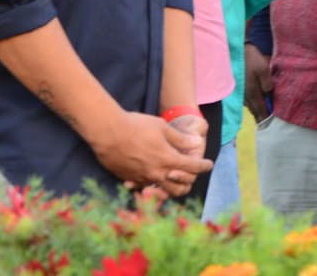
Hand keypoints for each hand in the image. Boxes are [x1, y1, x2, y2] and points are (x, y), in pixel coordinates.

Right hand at [91, 111, 212, 197]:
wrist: (107, 132)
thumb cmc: (136, 126)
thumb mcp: (162, 127)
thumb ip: (180, 139)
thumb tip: (197, 143)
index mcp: (168, 159)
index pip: (192, 167)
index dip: (203, 166)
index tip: (209, 164)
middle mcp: (156, 173)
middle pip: (180, 187)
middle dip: (190, 181)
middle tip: (192, 174)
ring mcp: (142, 178)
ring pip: (162, 191)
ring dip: (172, 187)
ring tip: (175, 179)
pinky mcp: (129, 179)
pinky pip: (145, 187)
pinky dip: (152, 184)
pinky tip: (153, 177)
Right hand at [243, 44, 273, 122]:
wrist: (235, 51)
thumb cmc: (251, 59)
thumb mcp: (263, 69)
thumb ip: (267, 83)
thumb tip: (268, 94)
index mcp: (252, 92)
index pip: (259, 108)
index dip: (264, 115)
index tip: (268, 123)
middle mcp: (244, 95)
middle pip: (253, 109)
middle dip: (258, 115)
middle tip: (264, 122)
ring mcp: (239, 92)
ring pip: (248, 104)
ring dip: (254, 109)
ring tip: (259, 113)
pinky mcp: (236, 87)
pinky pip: (244, 99)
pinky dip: (249, 102)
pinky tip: (253, 101)